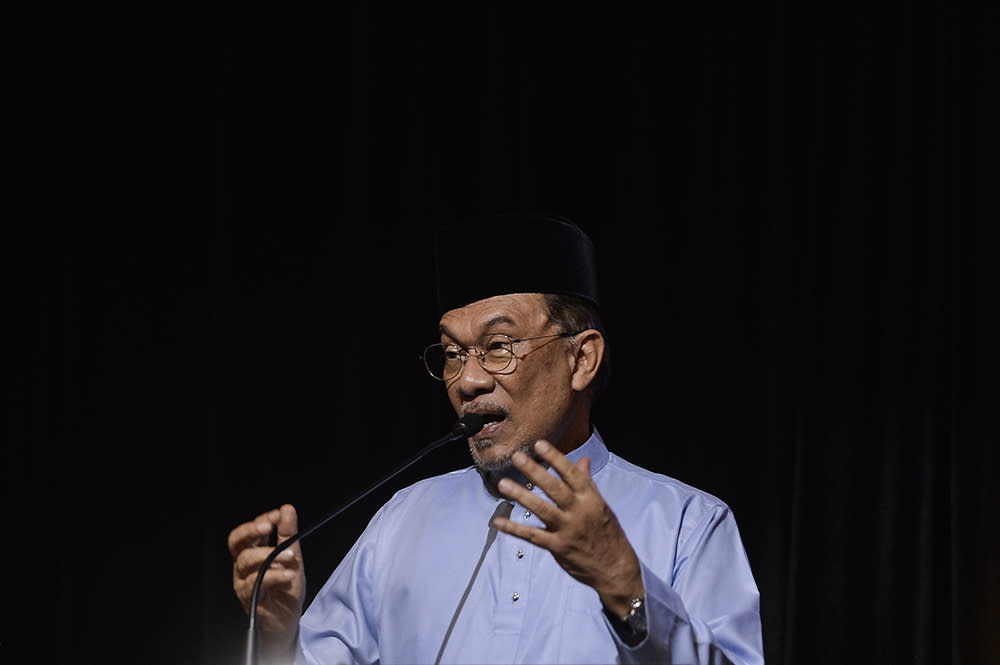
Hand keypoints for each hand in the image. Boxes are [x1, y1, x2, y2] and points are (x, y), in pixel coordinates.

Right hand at [228, 504, 305, 643]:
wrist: (288, 619)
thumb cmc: (286, 589)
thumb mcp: (292, 556)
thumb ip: (288, 534)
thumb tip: (287, 509)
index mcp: (252, 553)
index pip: (247, 532)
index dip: (260, 521)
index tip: (277, 515)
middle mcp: (244, 567)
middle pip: (236, 543)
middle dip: (251, 531)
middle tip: (268, 528)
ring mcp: (244, 582)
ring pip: (246, 561)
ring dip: (271, 555)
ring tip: (291, 557)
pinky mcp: (250, 598)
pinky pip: (256, 582)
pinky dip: (275, 576)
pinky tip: (289, 575)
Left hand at [492, 440, 643, 616]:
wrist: (615, 569)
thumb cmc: (608, 534)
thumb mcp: (601, 506)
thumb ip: (588, 483)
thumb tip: (582, 460)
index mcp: (591, 499)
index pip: (571, 474)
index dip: (555, 458)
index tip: (539, 444)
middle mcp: (579, 512)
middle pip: (554, 488)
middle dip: (535, 471)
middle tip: (517, 456)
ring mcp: (568, 530)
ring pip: (542, 509)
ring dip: (521, 496)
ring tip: (503, 483)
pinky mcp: (558, 547)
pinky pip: (533, 536)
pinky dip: (515, 529)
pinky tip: (498, 521)